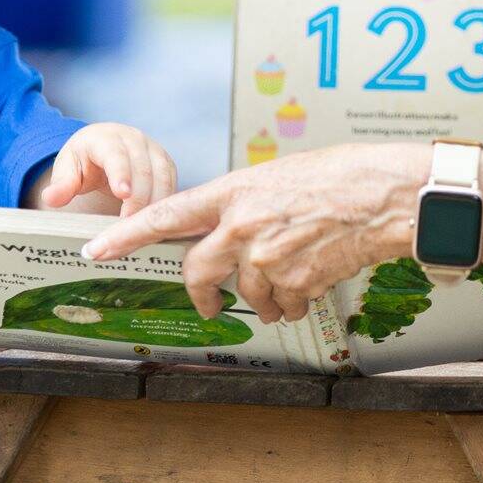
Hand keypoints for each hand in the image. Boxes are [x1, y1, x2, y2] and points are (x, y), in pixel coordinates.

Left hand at [40, 123, 178, 215]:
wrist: (103, 150)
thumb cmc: (83, 161)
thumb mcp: (68, 170)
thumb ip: (61, 184)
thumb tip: (51, 198)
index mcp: (106, 138)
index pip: (115, 154)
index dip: (120, 174)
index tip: (122, 194)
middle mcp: (134, 139)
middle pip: (143, 169)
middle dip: (138, 199)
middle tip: (129, 226)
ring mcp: (153, 150)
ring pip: (162, 177)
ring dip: (153, 205)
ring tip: (141, 230)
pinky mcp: (166, 165)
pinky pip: (172, 185)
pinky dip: (164, 205)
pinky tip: (155, 225)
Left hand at [81, 143, 429, 323]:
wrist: (384, 194)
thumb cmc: (338, 177)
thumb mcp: (276, 178)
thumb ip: (242, 204)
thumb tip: (223, 230)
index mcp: (234, 191)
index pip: (166, 214)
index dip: (127, 235)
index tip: (98, 247)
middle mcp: (243, 224)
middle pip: (198, 270)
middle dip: (201, 292)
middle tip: (206, 301)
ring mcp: (268, 256)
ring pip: (245, 294)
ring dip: (261, 299)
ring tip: (286, 284)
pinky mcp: (296, 281)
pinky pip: (280, 305)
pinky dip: (290, 304)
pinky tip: (309, 285)